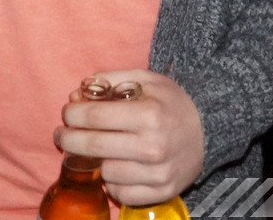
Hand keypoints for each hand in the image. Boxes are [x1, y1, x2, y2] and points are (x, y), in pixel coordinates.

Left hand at [54, 68, 203, 204]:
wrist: (209, 129)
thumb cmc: (173, 102)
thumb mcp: (148, 79)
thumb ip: (113, 80)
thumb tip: (78, 91)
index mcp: (149, 114)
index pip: (96, 117)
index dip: (74, 113)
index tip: (67, 112)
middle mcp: (152, 146)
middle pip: (94, 146)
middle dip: (70, 139)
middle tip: (62, 134)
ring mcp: (156, 173)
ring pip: (105, 172)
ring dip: (95, 160)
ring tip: (98, 148)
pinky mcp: (160, 192)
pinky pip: (120, 192)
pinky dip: (113, 180)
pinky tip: (116, 165)